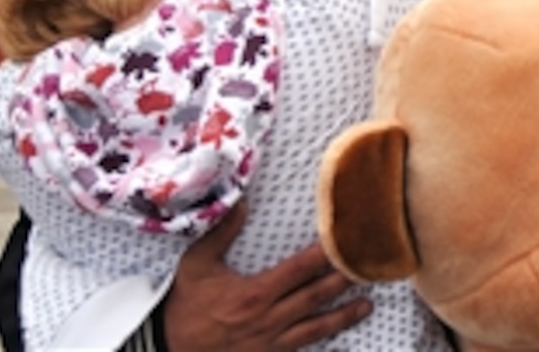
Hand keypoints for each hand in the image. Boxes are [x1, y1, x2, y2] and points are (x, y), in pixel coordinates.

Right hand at [164, 201, 371, 350]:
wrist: (167, 349)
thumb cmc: (184, 306)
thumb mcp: (196, 265)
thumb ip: (220, 233)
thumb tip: (241, 201)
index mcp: (255, 294)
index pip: (300, 270)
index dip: (326, 256)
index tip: (346, 242)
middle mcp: (269, 319)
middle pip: (316, 297)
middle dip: (344, 282)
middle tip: (371, 268)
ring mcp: (270, 343)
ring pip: (315, 328)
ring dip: (343, 316)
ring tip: (367, 305)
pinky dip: (322, 347)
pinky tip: (340, 344)